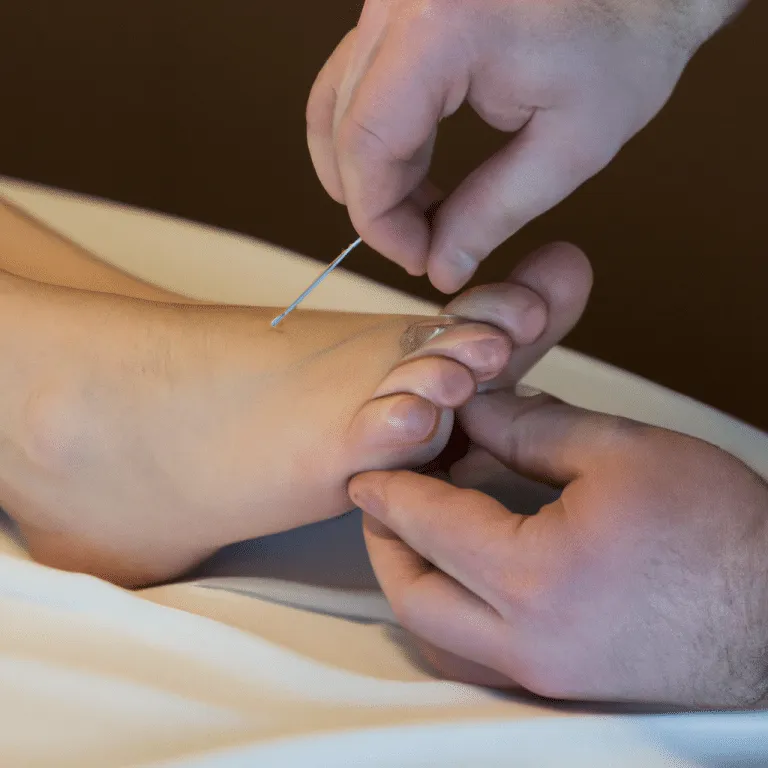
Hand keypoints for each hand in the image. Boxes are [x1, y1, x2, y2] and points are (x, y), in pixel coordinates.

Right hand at [307, 0, 739, 292]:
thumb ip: (493, 213)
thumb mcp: (569, 146)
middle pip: (342, 126)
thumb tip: (440, 267)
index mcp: (442, 26)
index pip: (365, 143)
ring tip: (425, 214)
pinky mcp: (401, 8)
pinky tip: (417, 174)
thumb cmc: (626, 39)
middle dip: (374, 202)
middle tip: (423, 246)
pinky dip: (378, 139)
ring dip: (372, 174)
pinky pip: (359, 83)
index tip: (416, 259)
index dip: (379, 219)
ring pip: (338, 106)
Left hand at [349, 389, 767, 708]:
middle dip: (384, 540)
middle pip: (412, 594)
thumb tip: (475, 411)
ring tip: (417, 529)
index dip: (390, 488)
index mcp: (536, 577)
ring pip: (435, 634)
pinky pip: (473, 654)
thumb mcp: (622, 451)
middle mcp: (526, 641)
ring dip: (411, 579)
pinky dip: (447, 612)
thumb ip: (531, 429)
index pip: (429, 525)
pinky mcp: (560, 683)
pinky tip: (461, 572)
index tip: (368, 468)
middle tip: (383, 497)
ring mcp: (541, 673)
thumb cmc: (719, 533)